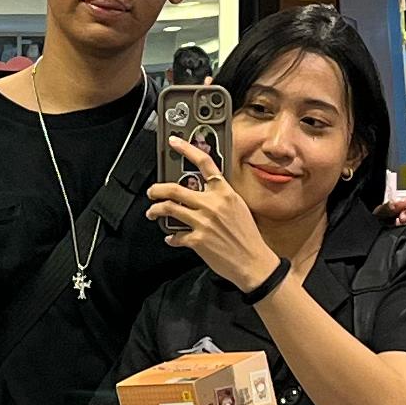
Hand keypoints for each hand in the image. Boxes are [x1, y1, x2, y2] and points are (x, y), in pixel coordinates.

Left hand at [143, 139, 282, 290]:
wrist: (253, 261)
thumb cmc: (247, 236)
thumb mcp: (238, 207)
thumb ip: (220, 196)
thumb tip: (202, 190)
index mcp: (225, 193)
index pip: (204, 163)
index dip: (187, 149)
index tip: (174, 143)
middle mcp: (212, 204)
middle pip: (175, 188)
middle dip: (157, 189)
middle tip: (152, 191)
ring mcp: (203, 222)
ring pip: (169, 208)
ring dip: (155, 210)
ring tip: (152, 212)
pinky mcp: (197, 240)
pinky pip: (175, 235)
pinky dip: (171, 237)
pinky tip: (172, 238)